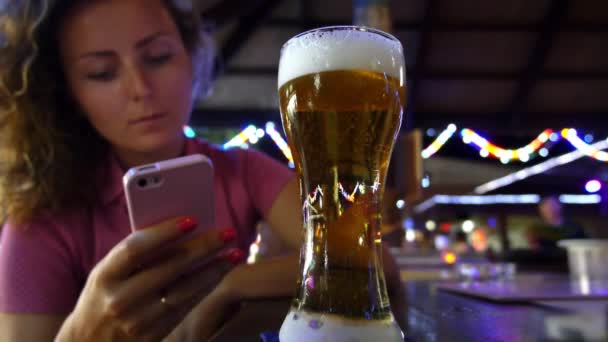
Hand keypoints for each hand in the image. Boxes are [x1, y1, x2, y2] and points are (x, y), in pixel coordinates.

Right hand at [55, 217, 241, 341]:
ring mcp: (137, 321)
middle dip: (202, 248)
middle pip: (168, 268)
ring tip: (234, 254)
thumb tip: (181, 228)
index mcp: (103, 276)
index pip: (135, 249)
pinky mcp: (152, 336)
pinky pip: (185, 308)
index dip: (164, 233)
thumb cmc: (104, 295)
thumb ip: (136, 254)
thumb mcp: (107, 273)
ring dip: (213, 270)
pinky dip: (205, 288)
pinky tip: (220, 273)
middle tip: (228, 232)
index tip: (192, 219)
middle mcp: (119, 300)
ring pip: (184, 291)